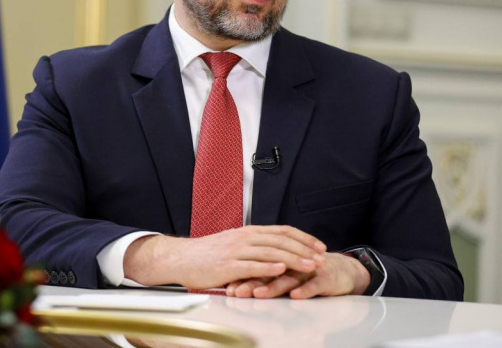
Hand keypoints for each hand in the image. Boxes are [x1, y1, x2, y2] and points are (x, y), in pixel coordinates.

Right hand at [123, 225, 326, 289]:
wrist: (181, 258)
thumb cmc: (207, 254)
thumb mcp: (233, 244)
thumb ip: (254, 247)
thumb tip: (276, 252)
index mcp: (247, 232)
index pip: (282, 231)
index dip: (303, 237)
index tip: (319, 246)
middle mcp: (244, 238)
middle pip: (281, 240)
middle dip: (304, 249)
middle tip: (321, 257)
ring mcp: (235, 251)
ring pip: (271, 252)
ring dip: (293, 259)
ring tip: (310, 265)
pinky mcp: (227, 265)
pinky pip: (251, 265)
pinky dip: (268, 267)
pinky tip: (282, 270)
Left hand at [225, 252, 370, 298]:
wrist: (339, 270)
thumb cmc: (306, 272)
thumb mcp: (283, 273)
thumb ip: (262, 276)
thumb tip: (234, 284)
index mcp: (279, 258)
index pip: (257, 265)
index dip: (242, 275)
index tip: (228, 287)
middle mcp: (291, 262)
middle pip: (269, 269)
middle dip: (252, 281)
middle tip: (238, 291)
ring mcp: (307, 269)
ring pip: (288, 277)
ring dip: (273, 286)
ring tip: (260, 294)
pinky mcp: (324, 277)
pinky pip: (313, 284)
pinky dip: (304, 289)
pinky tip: (295, 295)